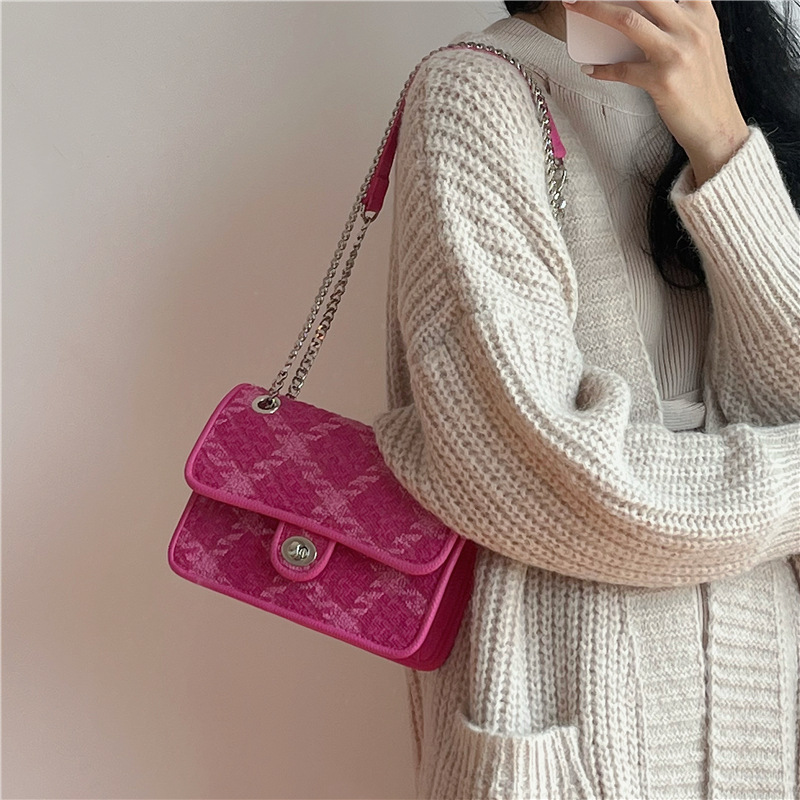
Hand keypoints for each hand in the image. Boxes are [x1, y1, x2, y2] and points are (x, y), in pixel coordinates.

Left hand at [563, 0, 749, 176]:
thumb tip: (642, 12)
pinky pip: (622, 69)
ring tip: (575, 6)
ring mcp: (676, 54)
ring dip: (595, 10)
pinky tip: (590, 68)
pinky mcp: (661, 81)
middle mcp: (690, 28)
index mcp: (701, 14)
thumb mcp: (703, 43)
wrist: (717, 126)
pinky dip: (601, 68)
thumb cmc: (704, 87)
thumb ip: (682, 22)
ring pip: (628, 21)